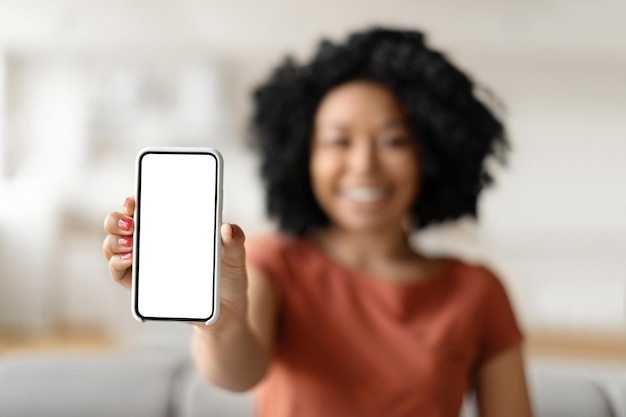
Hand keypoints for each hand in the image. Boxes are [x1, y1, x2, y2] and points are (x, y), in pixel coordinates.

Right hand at [102, 196, 249, 328]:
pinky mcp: (139, 285)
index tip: (133, 201)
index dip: (133, 202)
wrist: (224, 310)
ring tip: (131, 243)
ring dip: (114, 241)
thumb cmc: (227, 276)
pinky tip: (129, 260)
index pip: (144, 209)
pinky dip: (116, 263)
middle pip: (119, 224)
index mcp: (171, 227)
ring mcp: (142, 263)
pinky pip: (117, 272)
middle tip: (131, 223)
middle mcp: (151, 242)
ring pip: (113, 245)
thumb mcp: (235, 257)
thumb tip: (227, 229)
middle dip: (116, 220)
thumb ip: (234, 241)